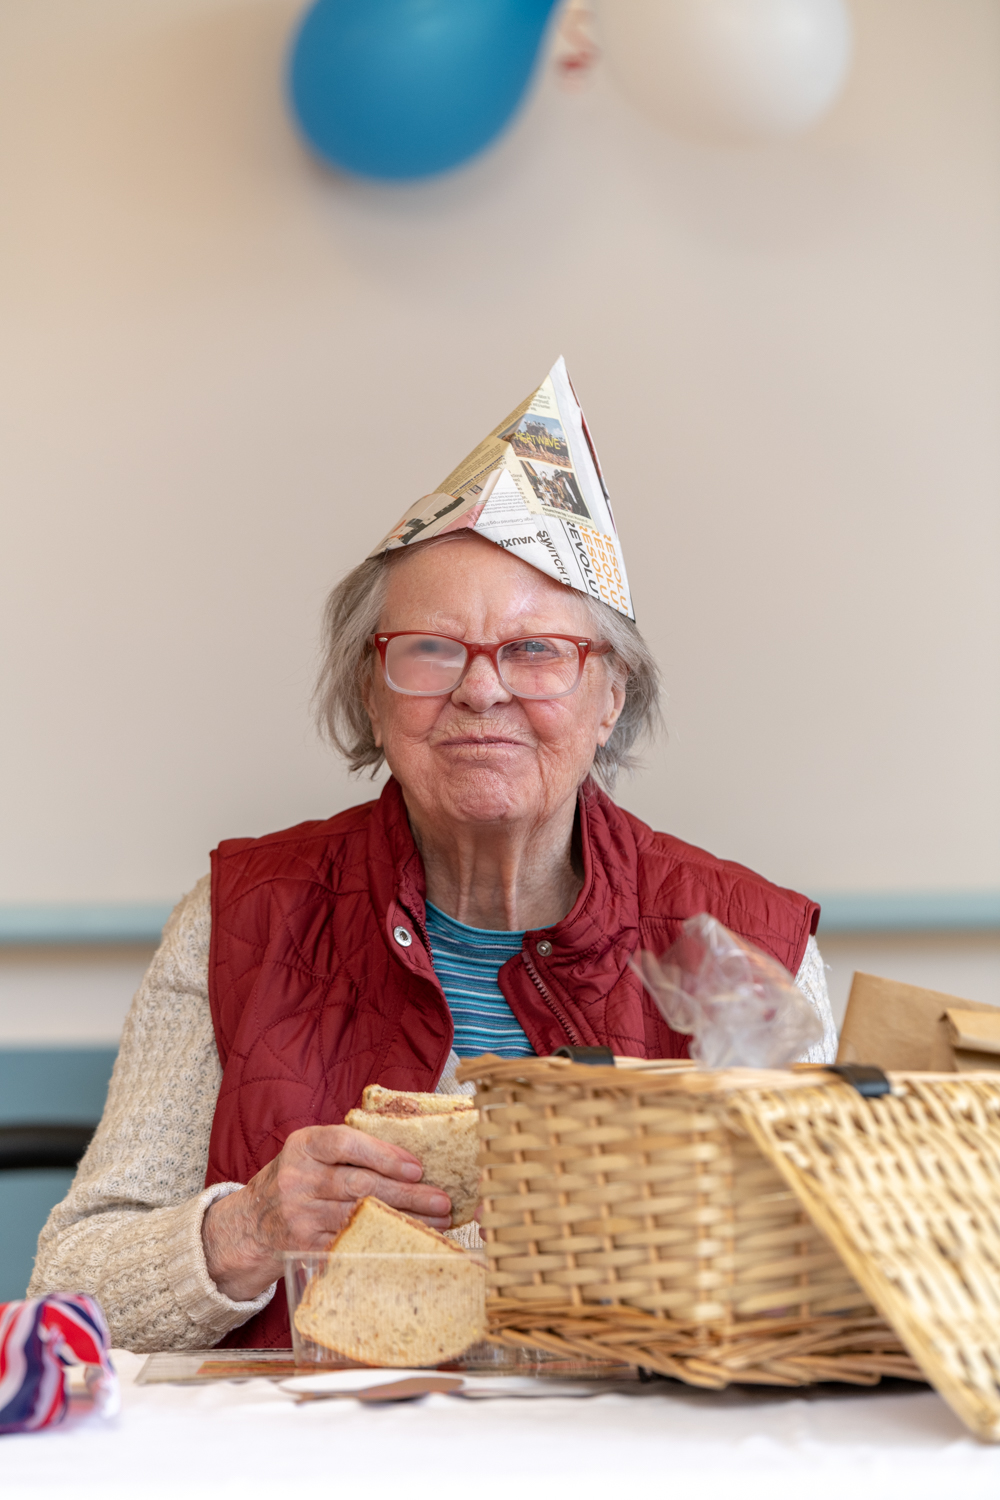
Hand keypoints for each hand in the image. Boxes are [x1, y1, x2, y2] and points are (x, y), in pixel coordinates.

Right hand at [202, 1124, 450, 1301]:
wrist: (250, 1224)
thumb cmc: (296, 1180)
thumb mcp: (309, 1152)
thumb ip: (348, 1147)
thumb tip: (412, 1154)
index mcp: (303, 1145)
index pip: (345, 1143)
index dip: (383, 1154)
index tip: (417, 1166)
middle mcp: (298, 1179)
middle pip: (361, 1185)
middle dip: (408, 1193)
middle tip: (443, 1200)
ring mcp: (300, 1215)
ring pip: (361, 1217)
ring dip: (404, 1220)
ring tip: (437, 1222)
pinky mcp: (305, 1246)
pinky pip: (350, 1244)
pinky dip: (383, 1243)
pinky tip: (407, 1241)